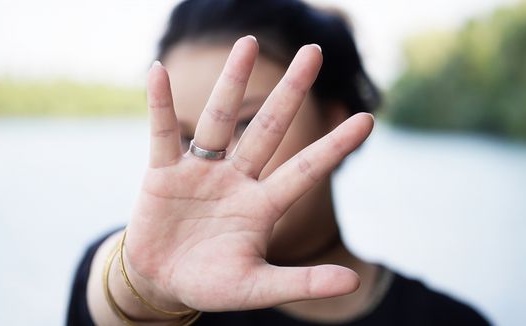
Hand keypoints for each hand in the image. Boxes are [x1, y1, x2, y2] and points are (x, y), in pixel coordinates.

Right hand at [125, 36, 373, 311]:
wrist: (163, 282)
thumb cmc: (211, 284)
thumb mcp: (256, 288)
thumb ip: (301, 283)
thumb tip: (354, 283)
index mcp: (262, 205)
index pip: (305, 170)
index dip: (334, 146)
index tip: (368, 119)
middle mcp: (236, 179)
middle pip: (268, 128)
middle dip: (290, 91)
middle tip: (312, 52)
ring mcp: (201, 172)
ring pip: (220, 119)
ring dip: (232, 82)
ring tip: (247, 42)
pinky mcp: (163, 173)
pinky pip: (162, 133)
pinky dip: (159, 105)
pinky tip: (158, 72)